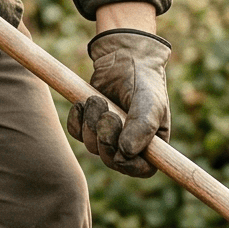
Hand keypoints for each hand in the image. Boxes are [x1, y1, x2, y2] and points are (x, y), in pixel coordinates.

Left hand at [67, 28, 170, 176]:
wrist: (123, 57)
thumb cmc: (144, 80)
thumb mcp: (150, 101)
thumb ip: (142, 126)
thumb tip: (126, 152)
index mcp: (152, 143)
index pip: (142, 170)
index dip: (129, 165)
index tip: (121, 150)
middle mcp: (130, 144)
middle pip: (112, 160)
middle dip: (105, 138)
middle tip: (108, 114)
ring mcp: (108, 136)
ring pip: (92, 147)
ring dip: (91, 123)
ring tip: (97, 100)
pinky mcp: (89, 125)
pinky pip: (77, 134)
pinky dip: (77, 119)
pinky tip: (82, 102)